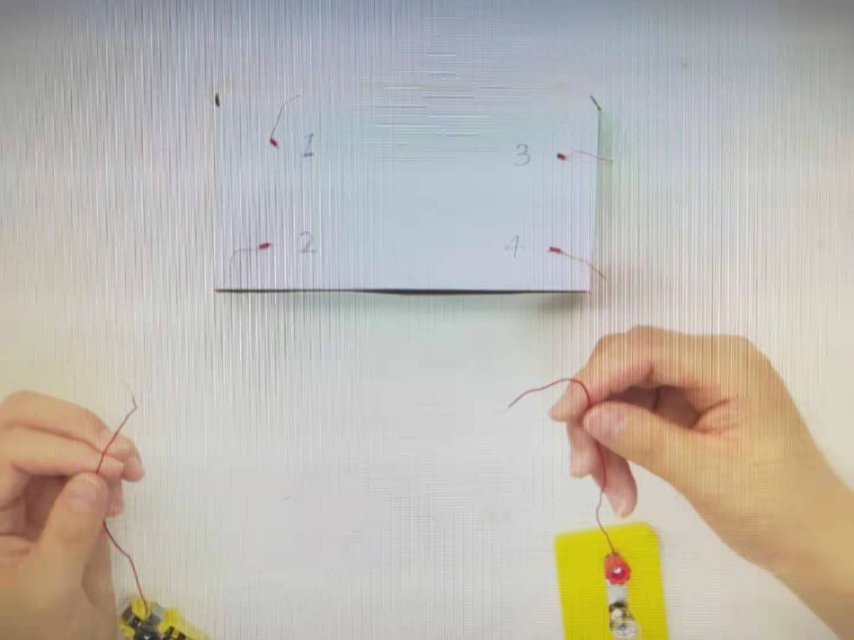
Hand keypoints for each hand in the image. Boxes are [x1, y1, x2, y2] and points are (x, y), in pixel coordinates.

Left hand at [0, 391, 143, 639]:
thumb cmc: (44, 631)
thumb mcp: (51, 590)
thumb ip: (69, 533)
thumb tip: (95, 476)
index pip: (10, 450)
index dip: (60, 449)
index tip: (110, 469)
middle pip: (22, 418)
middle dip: (77, 426)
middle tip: (122, 454)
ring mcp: (24, 486)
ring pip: (53, 427)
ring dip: (97, 441)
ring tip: (129, 474)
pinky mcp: (55, 490)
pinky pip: (79, 452)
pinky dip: (106, 459)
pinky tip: (121, 488)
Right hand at [549, 327, 853, 635]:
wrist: (809, 540)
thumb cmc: (773, 507)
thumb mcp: (707, 474)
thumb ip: (645, 439)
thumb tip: (589, 414)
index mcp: (725, 364)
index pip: (643, 350)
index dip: (595, 377)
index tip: (563, 417)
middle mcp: (708, 362)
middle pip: (626, 366)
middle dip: (595, 412)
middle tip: (583, 467)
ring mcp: (695, 384)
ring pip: (622, 393)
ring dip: (603, 438)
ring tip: (609, 490)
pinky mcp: (685, 408)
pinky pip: (634, 414)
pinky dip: (618, 448)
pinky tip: (620, 486)